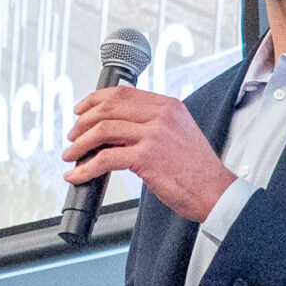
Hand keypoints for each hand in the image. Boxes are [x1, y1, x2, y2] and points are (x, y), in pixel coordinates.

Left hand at [66, 87, 235, 221]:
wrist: (215, 192)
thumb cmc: (195, 170)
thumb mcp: (177, 134)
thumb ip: (152, 124)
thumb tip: (114, 128)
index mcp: (168, 106)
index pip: (122, 93)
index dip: (95, 100)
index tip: (80, 110)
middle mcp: (161, 115)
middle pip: (108, 108)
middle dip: (82, 122)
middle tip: (72, 136)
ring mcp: (154, 135)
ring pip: (102, 130)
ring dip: (80, 144)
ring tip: (71, 155)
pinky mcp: (147, 158)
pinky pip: (105, 159)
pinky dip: (86, 168)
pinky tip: (77, 175)